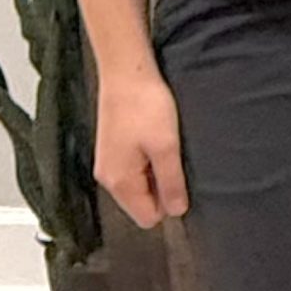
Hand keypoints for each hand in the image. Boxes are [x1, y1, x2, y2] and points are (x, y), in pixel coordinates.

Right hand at [95, 68, 187, 227]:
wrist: (126, 73)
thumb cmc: (145, 106)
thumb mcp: (166, 147)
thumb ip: (171, 182)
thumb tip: (176, 211)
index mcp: (120, 182)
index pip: (147, 218)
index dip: (169, 205)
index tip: (182, 182)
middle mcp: (108, 178)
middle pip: (141, 203)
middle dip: (162, 190)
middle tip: (175, 161)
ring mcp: (108, 163)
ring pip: (139, 186)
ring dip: (156, 174)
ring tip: (166, 148)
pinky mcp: (112, 149)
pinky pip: (134, 170)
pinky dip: (148, 161)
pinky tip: (156, 140)